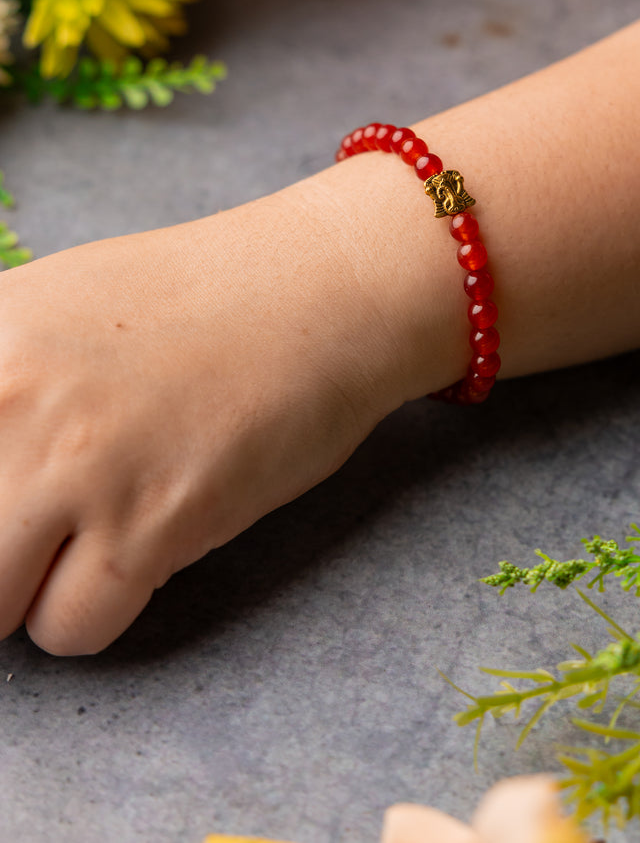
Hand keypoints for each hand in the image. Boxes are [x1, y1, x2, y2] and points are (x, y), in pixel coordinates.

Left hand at [0, 170, 454, 654]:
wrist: (321, 296)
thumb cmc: (206, 298)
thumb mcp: (60, 302)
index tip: (4, 504)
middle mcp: (11, 403)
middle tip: (43, 526)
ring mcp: (82, 467)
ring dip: (32, 591)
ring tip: (87, 540)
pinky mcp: (155, 525)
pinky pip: (72, 630)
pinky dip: (94, 611)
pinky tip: (139, 552)